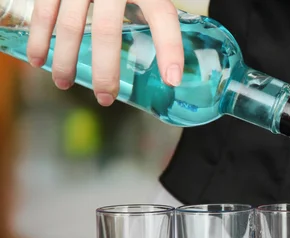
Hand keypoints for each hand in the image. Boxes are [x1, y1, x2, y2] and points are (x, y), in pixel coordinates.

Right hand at [26, 0, 183, 105]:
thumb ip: (153, 7)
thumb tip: (171, 54)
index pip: (162, 16)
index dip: (170, 48)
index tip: (173, 79)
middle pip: (107, 32)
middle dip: (105, 71)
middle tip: (105, 98)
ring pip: (72, 26)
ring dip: (66, 60)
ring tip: (65, 84)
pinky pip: (44, 10)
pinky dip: (40, 38)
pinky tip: (39, 60)